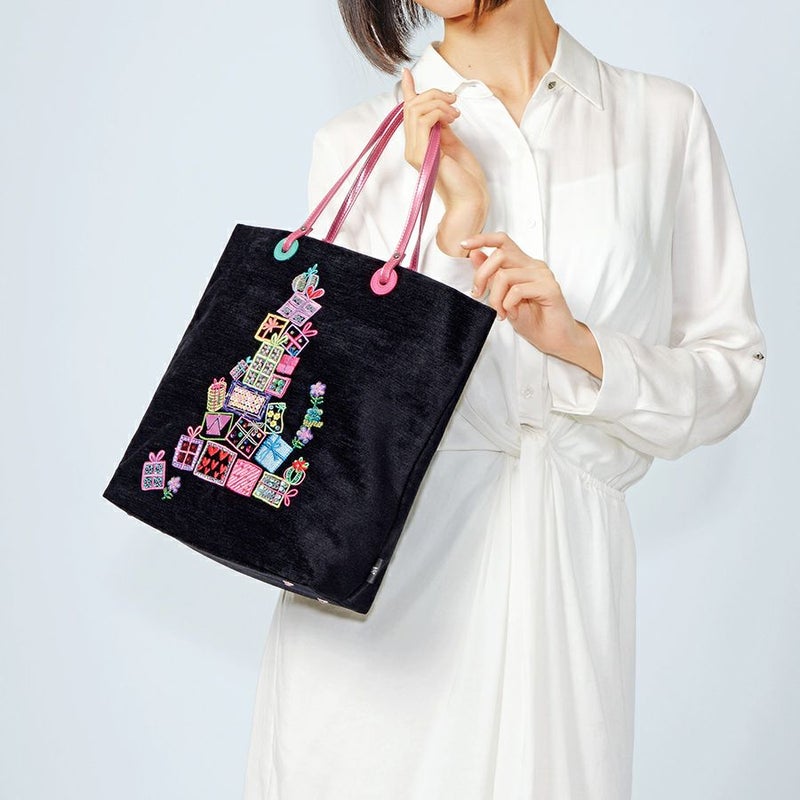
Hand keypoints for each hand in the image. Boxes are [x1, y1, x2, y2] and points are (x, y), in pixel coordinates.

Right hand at [400, 68, 488, 252]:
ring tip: (455, 112)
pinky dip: (439, 112)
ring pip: (416, 110)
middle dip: (433, 94)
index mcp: (419, 146)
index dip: (407, 91)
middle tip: (454, 100)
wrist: (470, 199)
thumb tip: (439, 108)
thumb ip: (442, 126)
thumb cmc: (466, 177)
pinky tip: (453, 119)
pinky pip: (423, 120)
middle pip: (411, 107)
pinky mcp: (422, 155)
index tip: (407, 72)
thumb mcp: (453, 143)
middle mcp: (412, 149)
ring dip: (438, 102)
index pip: (408, 114)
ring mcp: (415, 152)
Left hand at [461, 230, 603, 378]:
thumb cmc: (534, 321)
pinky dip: (508, 304)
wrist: (556, 340)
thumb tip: (475, 255)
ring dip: (496, 298)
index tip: (464, 245)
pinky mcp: (549, 288)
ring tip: (500, 312)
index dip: (482, 239)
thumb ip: (492, 277)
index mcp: (523, 265)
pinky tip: (512, 313)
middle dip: (482, 276)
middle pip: (500, 255)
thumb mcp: (504, 298)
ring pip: (505, 275)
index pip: (502, 241)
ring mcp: (543, 276)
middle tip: (479, 295)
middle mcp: (534, 266)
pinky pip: (517, 290)